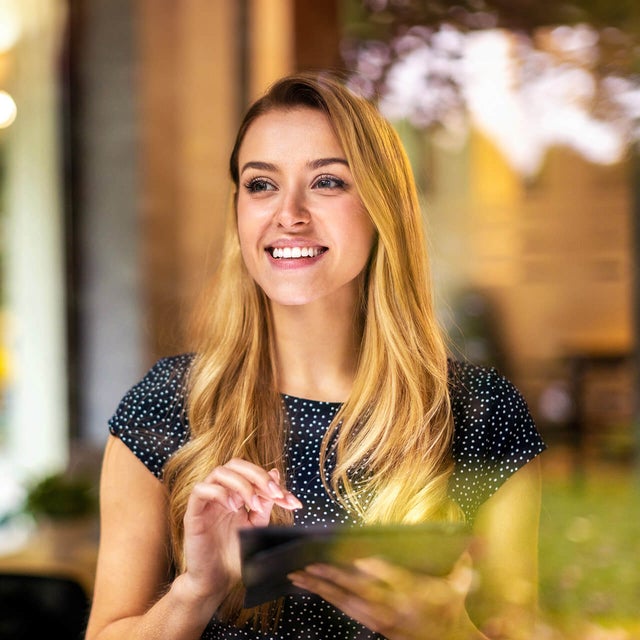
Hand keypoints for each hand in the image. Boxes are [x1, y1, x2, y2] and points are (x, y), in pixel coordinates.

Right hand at [180, 459, 301, 604]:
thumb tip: (275, 474)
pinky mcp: (193, 513)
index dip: (274, 484)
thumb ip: (265, 503)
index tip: (293, 502)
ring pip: (220, 472)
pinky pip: (200, 490)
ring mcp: (207, 501)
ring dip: (242, 484)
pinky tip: (233, 508)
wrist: (216, 581)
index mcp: (237, 494)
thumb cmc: (235, 555)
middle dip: (258, 475)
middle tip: (274, 494)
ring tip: (252, 505)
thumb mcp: (256, 527)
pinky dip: (219, 493)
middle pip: (236, 464)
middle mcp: (222, 493)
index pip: (254, 475)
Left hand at [288, 553, 478, 639]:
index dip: (369, 566)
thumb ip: (464, 564)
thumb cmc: (452, 611)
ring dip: (321, 589)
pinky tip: (314, 590)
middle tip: (308, 565)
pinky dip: (329, 599)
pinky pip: (348, 611)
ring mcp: (381, 617)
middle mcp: (393, 605)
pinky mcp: (375, 625)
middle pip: (357, 589)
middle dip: (330, 577)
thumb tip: (477, 541)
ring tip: (299, 577)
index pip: (387, 575)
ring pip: (346, 602)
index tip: (350, 556)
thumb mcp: (460, 587)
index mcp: (412, 592)